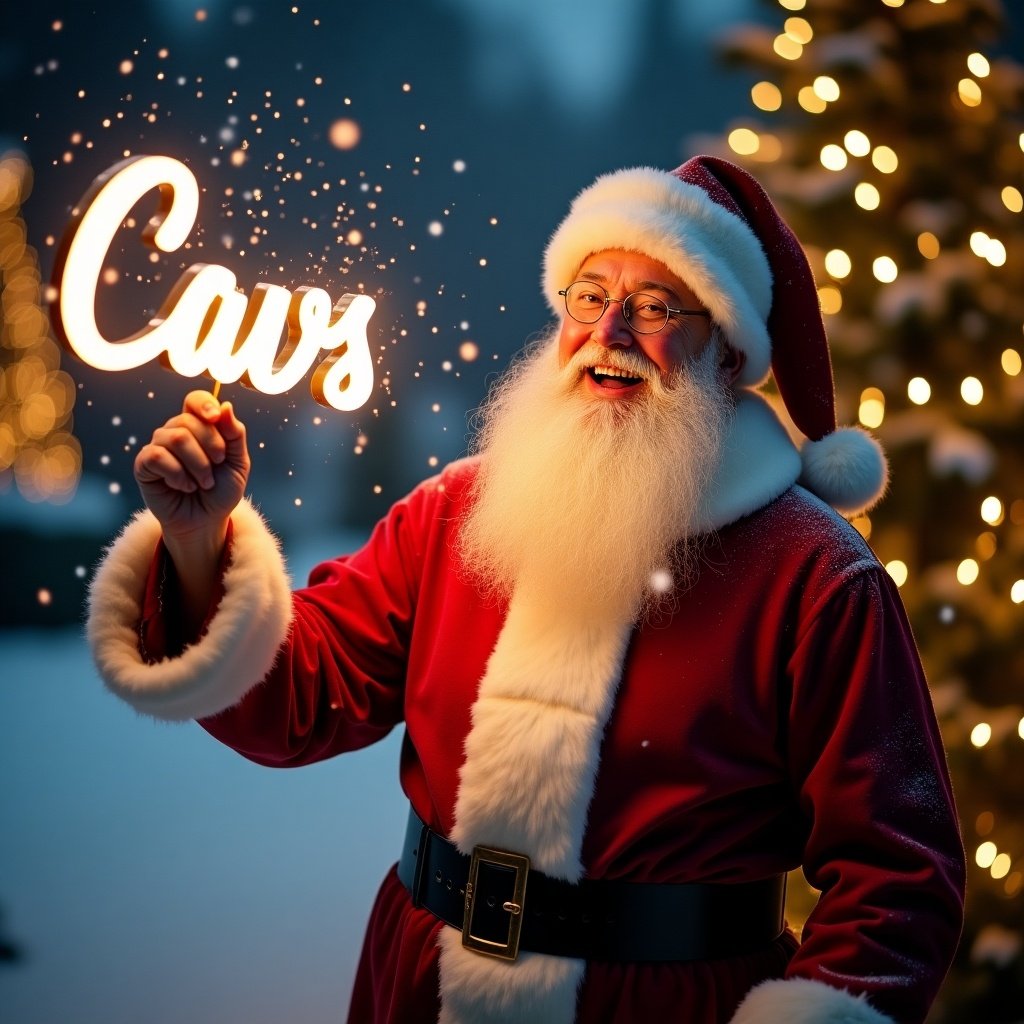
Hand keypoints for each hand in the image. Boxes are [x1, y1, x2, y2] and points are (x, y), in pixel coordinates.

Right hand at [134, 391, 250, 634]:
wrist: (207, 521)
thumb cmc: (222, 491)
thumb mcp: (238, 463)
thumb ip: (235, 435)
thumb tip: (226, 406)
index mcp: (199, 426)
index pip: (195, 400)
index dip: (204, 404)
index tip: (215, 418)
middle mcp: (175, 431)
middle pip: (188, 420)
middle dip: (211, 446)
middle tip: (217, 467)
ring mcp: (157, 447)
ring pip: (176, 438)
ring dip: (198, 464)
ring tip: (203, 482)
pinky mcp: (144, 465)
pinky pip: (157, 456)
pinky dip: (178, 474)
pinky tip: (184, 486)